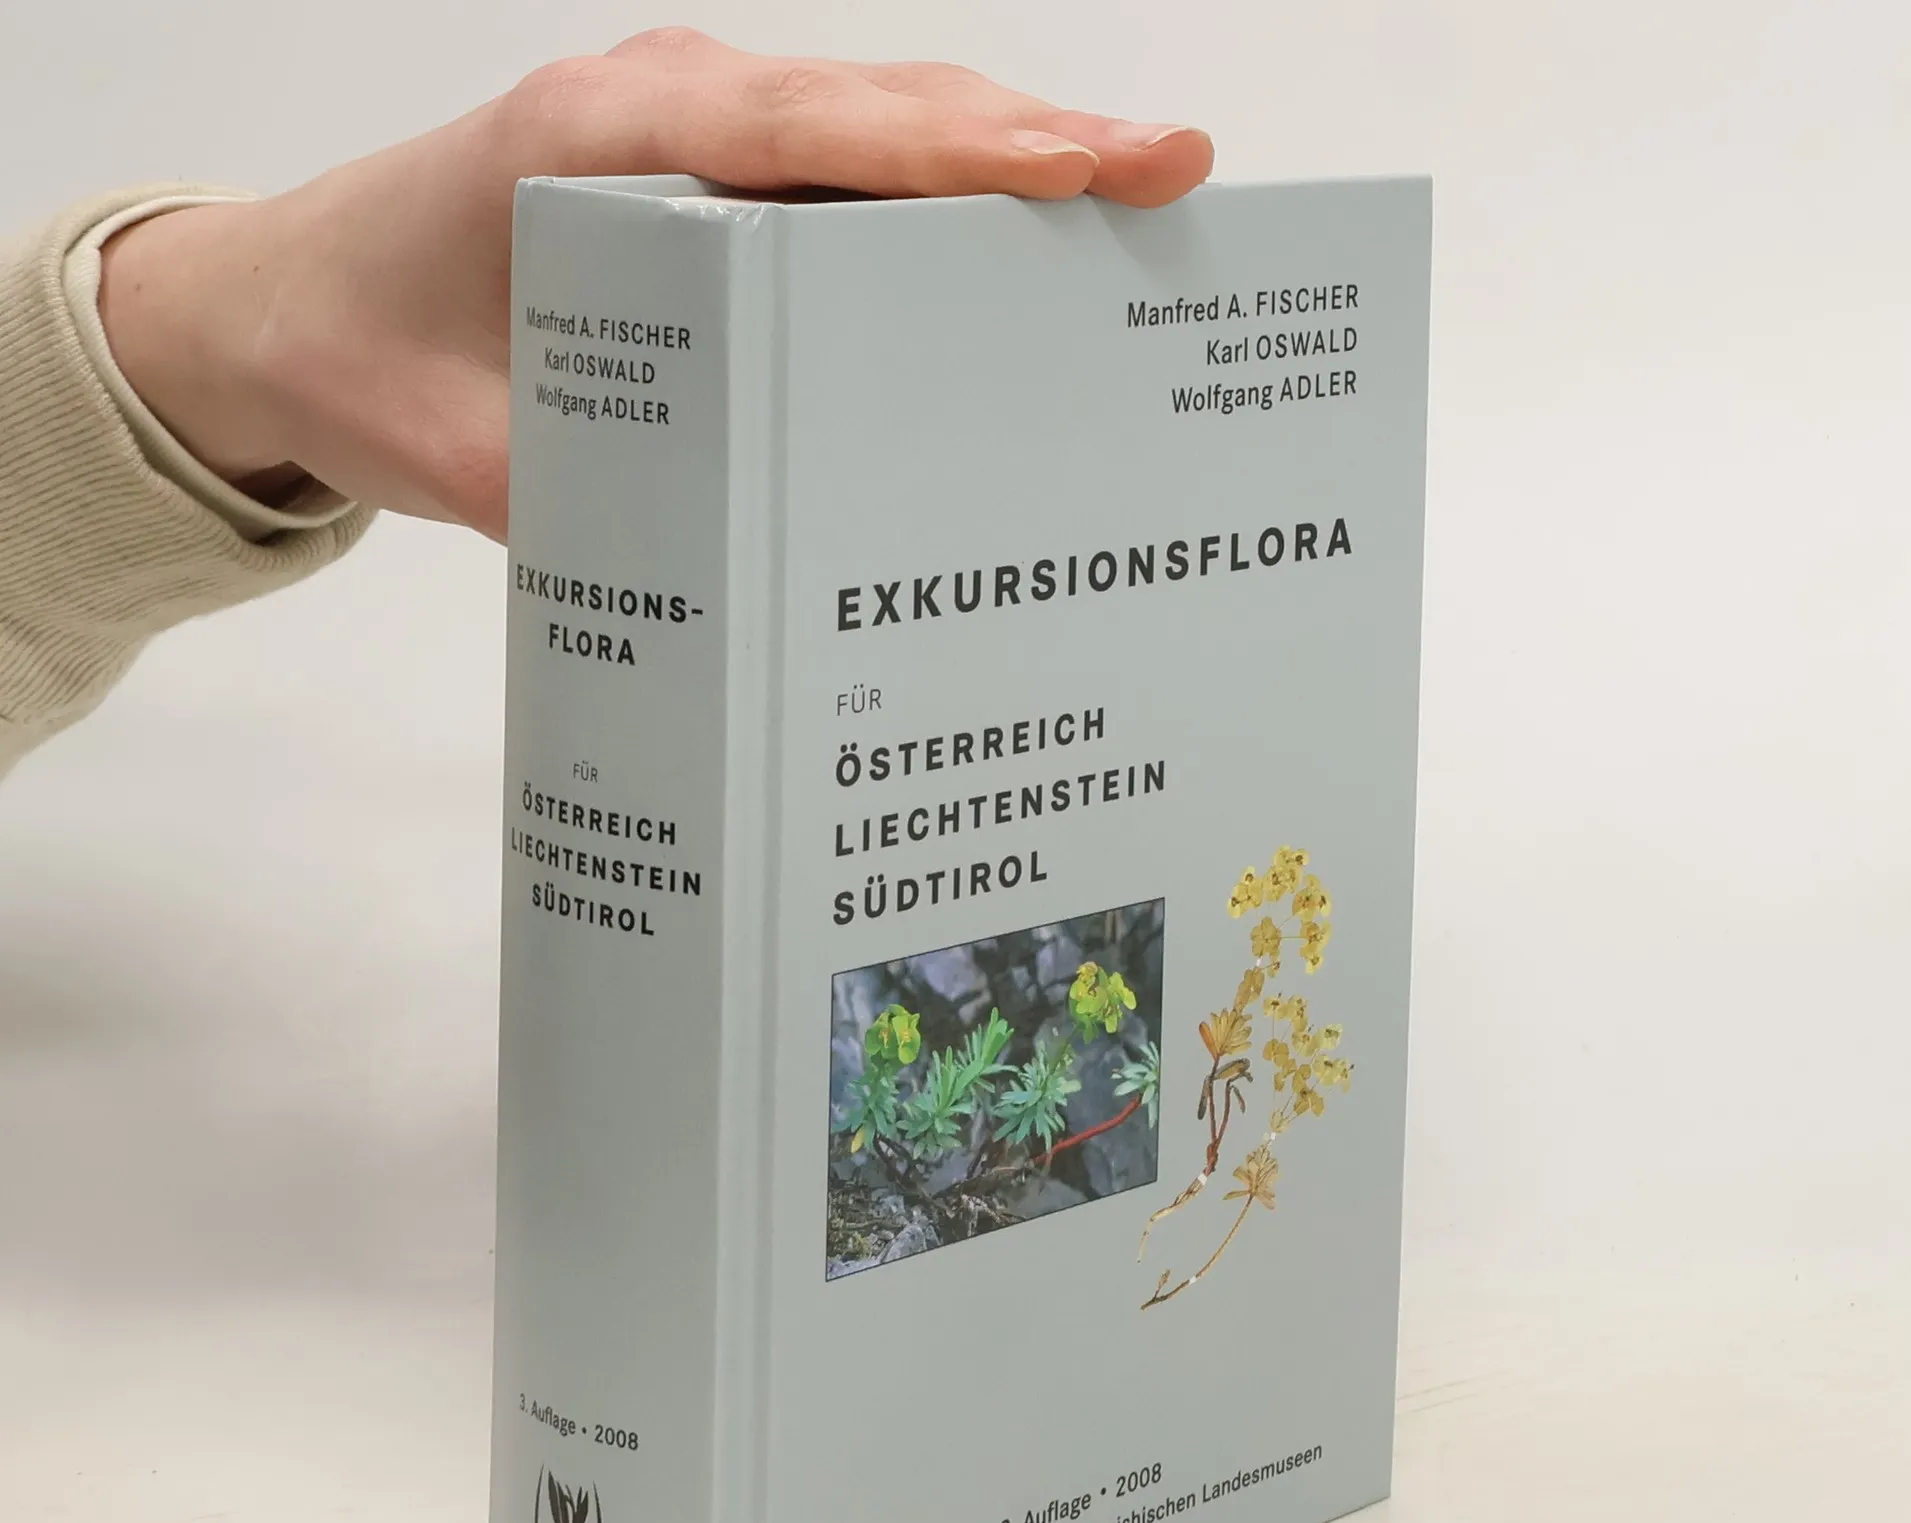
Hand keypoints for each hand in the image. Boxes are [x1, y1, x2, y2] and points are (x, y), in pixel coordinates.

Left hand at [96, 29, 1212, 540]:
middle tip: (1176, 186)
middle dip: (1033, 147)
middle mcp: (663, 114)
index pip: (811, 133)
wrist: (285, 309)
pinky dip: (937, 205)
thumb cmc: (362, 349)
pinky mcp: (704, 188)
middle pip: (880, 111)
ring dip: (1004, 169)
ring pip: (877, 130)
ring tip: (1136, 223)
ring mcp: (690, 142)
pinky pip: (841, 178)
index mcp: (601, 141)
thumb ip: (588, 496)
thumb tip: (739, 573)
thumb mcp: (463, 450)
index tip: (1087, 171)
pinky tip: (1012, 267)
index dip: (958, 151)